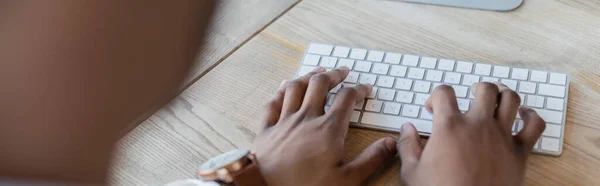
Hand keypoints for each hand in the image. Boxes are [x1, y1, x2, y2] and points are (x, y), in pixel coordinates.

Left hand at [253, 66, 396, 185]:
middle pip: (320, 85)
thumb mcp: (346, 180)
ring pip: (296, 88)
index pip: (347, 99)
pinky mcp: (267, 129)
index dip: (359, 90)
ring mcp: (284, 121)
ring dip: (309, 76)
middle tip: (342, 71)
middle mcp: (306, 118)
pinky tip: (285, 86)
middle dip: (334, 75)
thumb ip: (370, 160)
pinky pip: (273, 102)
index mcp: (328, 129)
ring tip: (318, 71)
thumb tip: (390, 144)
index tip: (365, 89)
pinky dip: (281, 90)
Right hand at [398, 83, 545, 185]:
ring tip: (496, 96)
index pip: (444, 92)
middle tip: (469, 95)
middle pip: (484, 89)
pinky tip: (524, 115)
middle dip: (475, 88)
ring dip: (503, 94)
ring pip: (511, 99)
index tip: (432, 108)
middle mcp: (478, 126)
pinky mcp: (520, 153)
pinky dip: (531, 116)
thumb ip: (407, 146)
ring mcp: (502, 137)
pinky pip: (535, 125)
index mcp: (449, 127)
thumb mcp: (412, 172)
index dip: (436, 96)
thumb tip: (406, 129)